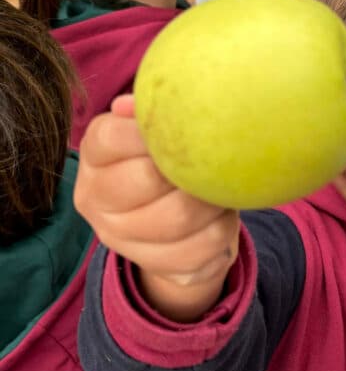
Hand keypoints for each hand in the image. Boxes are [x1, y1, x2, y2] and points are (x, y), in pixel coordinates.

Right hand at [74, 95, 239, 318]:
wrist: (176, 235)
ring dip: (212, 200)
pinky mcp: (159, 266)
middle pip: (147, 179)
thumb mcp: (155, 138)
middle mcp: (97, 201)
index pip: (111, 138)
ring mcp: (124, 240)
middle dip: (190, 168)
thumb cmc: (169, 166)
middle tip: (215, 158)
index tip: (187, 127)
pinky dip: (225, 229)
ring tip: (223, 187)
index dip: (152, 131)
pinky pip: (204, 247)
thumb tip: (133, 104)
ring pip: (180, 216)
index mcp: (94, 160)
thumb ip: (151, 116)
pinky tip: (224, 218)